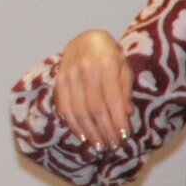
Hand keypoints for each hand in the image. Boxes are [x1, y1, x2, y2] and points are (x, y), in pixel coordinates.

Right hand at [53, 29, 133, 150]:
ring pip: (78, 110)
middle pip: (95, 108)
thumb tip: (126, 114)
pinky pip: (64, 107)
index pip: (112, 100)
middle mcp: (85, 69)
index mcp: (106, 64)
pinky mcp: (58, 80)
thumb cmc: (110, 56)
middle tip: (112, 146)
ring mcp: (69, 75)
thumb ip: (124, 90)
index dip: (118, 121)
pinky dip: (73, 124)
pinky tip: (82, 135)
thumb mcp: (124, 68)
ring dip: (89, 131)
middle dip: (105, 130)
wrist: (86, 39)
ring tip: (99, 146)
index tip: (124, 137)